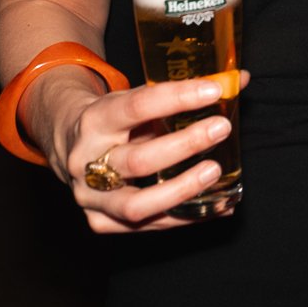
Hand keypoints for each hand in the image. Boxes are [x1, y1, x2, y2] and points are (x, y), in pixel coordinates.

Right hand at [36, 69, 248, 234]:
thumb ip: (183, 92)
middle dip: (185, 146)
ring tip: (216, 173)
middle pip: (138, 161)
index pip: (138, 106)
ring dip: (183, 191)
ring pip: (137, 205)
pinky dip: (185, 218)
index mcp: (95, 120)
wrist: (68, 144)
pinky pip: (145, 226)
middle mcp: (86, 161)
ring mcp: (89, 197)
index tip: (214, 90)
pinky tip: (216, 205)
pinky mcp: (99, 222)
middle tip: (221, 129)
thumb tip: (239, 80)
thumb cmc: (114, 119)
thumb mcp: (136, 97)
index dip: (178, 97)